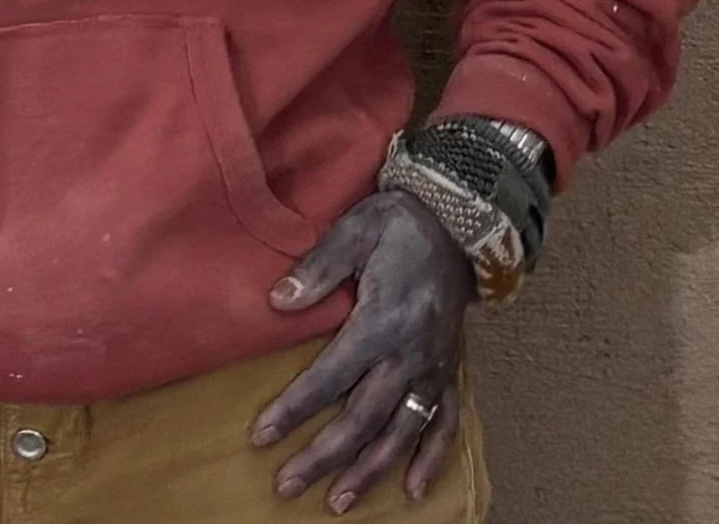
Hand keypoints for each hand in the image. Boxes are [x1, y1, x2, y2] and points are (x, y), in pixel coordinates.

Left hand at [250, 190, 475, 510]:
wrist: (457, 222)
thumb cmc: (397, 224)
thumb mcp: (354, 229)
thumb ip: (318, 267)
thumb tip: (277, 301)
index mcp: (381, 321)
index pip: (330, 378)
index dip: (294, 409)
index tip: (261, 435)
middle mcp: (409, 355)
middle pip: (362, 419)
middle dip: (322, 456)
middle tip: (286, 485)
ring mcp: (433, 368)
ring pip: (400, 432)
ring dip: (368, 471)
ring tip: (336, 503)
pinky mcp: (450, 371)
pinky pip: (445, 424)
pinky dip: (431, 460)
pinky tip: (414, 492)